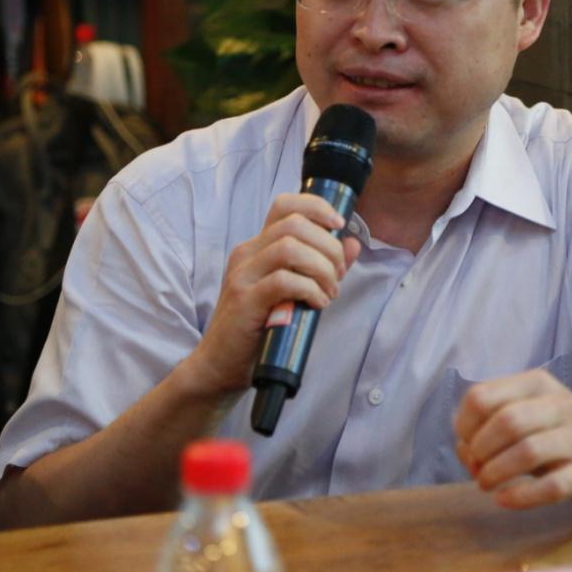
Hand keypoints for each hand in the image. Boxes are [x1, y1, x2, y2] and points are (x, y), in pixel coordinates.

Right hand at [186, 193, 361, 394]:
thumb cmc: (259, 329)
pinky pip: (284, 281)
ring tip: (328, 292)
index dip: (317, 208)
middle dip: (328, 246)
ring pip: (290, 248)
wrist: (219, 367)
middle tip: (337, 275)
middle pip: (295, 224)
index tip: (339, 226)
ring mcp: (243, 276)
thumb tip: (353, 243)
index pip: (285, 205)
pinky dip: (309, 289)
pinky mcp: (244, 300)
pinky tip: (317, 304)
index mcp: (257, 247)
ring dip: (321, 268)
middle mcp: (247, 254)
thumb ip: (322, 266)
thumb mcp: (294, 292)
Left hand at [453, 369, 571, 508]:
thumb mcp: (529, 413)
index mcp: (537, 384)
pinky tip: (503, 499)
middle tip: (475, 468)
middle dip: (480, 449)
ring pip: (528, 451)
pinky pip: (550, 486)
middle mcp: (560, 405)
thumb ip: (491, 424)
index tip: (466, 444)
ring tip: (485, 484)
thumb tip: (462, 449)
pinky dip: (519, 495)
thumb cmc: (561, 430)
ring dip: (496, 472)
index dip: (464, 424)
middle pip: (506, 422)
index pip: (483, 396)